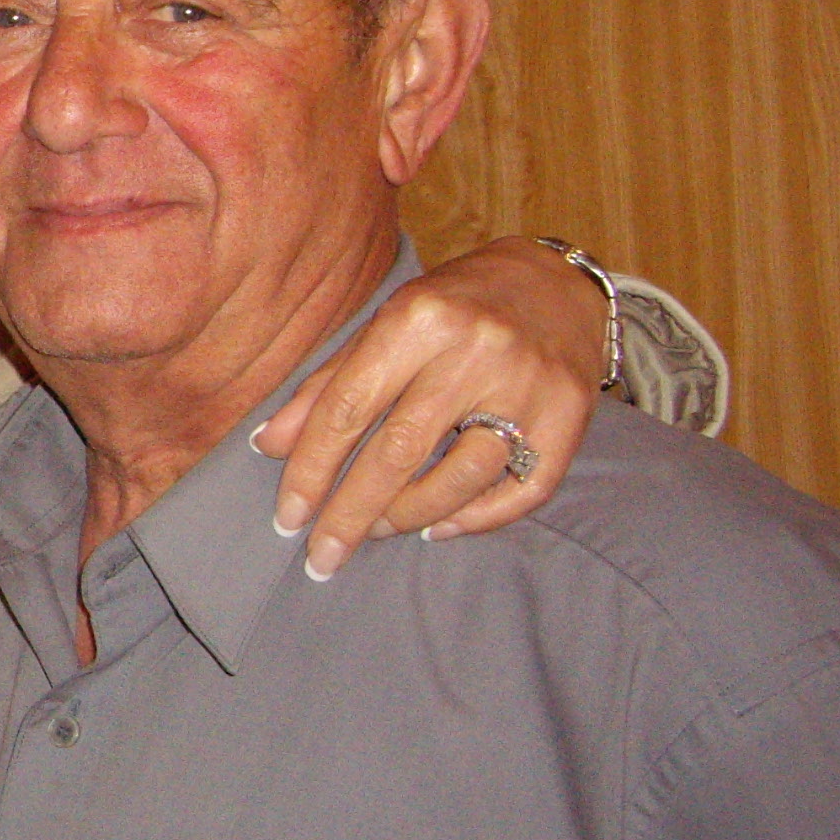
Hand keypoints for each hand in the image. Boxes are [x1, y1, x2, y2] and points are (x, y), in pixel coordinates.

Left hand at [252, 236, 606, 579]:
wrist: (556, 282)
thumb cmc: (452, 306)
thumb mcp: (382, 326)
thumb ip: (327, 386)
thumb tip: (269, 446)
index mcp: (419, 319)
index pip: (349, 408)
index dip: (312, 469)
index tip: (287, 518)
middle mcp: (476, 351)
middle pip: (400, 451)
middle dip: (352, 513)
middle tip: (322, 557)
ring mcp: (530, 386)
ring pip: (461, 477)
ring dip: (409, 516)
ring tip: (377, 530)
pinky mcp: (570, 416)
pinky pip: (522, 490)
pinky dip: (476, 519)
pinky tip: (439, 528)